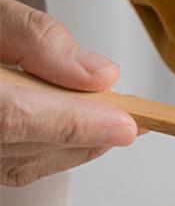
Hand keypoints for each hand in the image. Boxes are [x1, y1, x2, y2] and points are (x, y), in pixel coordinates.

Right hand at [0, 0, 137, 186]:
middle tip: (131, 120)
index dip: (73, 123)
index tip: (127, 123)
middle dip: (82, 135)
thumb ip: (35, 38)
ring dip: (69, 145)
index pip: (12, 117)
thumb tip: (98, 74)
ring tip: (102, 119)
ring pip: (19, 166)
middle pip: (20, 149)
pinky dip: (46, 150)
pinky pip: (9, 167)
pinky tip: (67, 128)